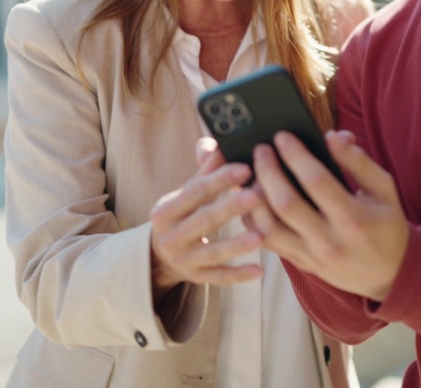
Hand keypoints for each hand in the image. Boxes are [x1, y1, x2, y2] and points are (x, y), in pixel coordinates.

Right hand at [149, 141, 262, 295]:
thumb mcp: (186, 193)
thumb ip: (205, 170)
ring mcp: (183, 259)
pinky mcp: (196, 278)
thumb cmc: (182, 215)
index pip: (195, 191)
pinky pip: (219, 277)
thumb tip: (220, 143)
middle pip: (204, 220)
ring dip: (237, 244)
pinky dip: (237, 275)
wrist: (159, 256)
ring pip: (213, 252)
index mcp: (167, 209)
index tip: (246, 167)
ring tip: (261, 235)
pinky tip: (258, 270)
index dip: (220, 179)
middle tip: (257, 194)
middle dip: (230, 207)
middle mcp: (171, 236)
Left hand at [249, 130, 408, 301]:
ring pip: (268, 229)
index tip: (282, 137)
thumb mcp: (384, 190)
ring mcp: (312, 256)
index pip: (317, 182)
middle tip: (261, 150)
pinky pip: (268, 242)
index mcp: (353, 218)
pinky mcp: (300, 263)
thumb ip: (359, 162)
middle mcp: (329, 241)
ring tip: (252, 174)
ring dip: (254, 198)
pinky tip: (253, 199)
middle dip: (268, 172)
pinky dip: (254, 220)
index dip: (296, 156)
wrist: (389, 274)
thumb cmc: (386, 225)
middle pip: (286, 204)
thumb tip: (333, 136)